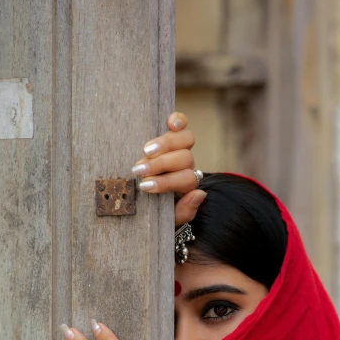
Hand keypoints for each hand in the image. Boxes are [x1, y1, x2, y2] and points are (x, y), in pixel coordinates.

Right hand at [131, 111, 206, 225]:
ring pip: (184, 139)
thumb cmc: (157, 211)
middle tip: (139, 170)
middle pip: (184, 158)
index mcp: (187, 185)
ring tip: (146, 150)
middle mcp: (186, 165)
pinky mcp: (170, 134)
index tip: (144, 186)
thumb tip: (199, 193)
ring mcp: (180, 148)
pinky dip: (178, 121)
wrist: (148, 205)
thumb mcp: (171, 219)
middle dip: (161, 165)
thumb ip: (185, 211)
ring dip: (165, 144)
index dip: (166, 182)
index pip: (186, 180)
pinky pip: (180, 124)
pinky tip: (170, 123)